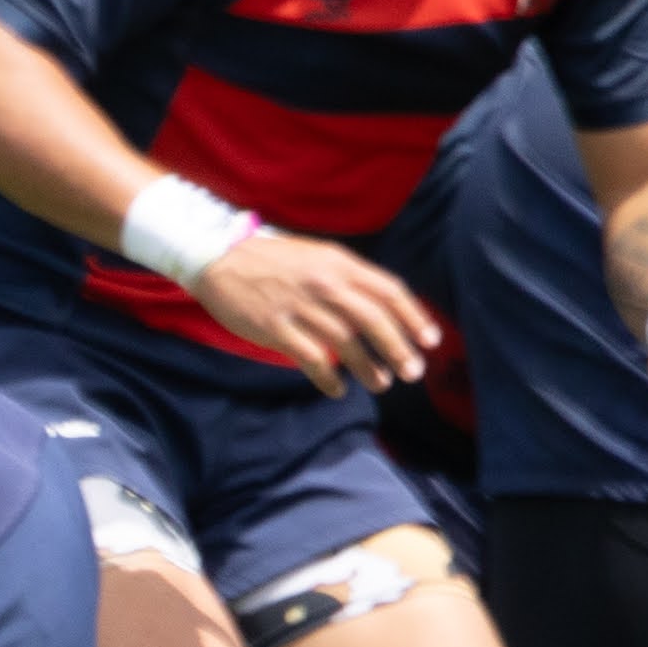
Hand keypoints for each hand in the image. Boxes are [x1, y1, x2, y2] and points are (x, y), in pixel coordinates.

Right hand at [187, 230, 437, 393]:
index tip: (430, 341)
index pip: (389, 290)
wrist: (217, 257)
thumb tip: (382, 307)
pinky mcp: (275, 327)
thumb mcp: (317, 256)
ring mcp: (299, 306)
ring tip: (380, 384)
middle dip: (398, 348)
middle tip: (413, 372)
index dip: (414, 318)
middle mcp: (324, 283)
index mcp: (338, 263)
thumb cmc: (272, 260)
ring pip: (346, 343)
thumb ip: (348, 278)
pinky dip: (328, 379)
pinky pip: (311, 359)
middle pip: (373, 319)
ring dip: (368, 368)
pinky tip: (337, 389)